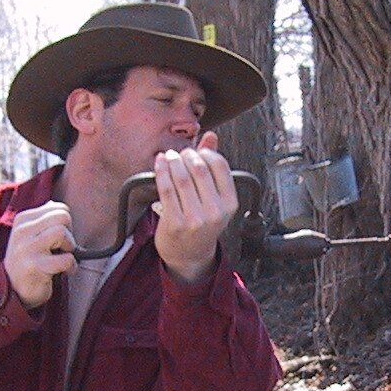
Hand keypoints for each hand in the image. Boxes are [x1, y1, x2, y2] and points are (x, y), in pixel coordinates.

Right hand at [3, 201, 75, 308]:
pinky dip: (71, 266)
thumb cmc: (28, 261)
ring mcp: (27, 248)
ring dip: (70, 248)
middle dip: (70, 233)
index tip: (60, 238)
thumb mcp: (30, 235)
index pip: (58, 207)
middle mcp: (23, 231)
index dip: (66, 223)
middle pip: (62, 217)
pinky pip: (65, 259)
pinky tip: (65, 271)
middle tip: (64, 247)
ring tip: (64, 257)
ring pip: (62, 233)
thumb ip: (42, 220)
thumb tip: (55, 204)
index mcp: (23, 220)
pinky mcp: (35, 266)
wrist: (13, 289)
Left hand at [152, 131, 236, 284]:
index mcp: (230, 203)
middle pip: (199, 169)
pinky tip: (160, 163)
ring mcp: (195, 218)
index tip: (196, 151)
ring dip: (173, 161)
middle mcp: (215, 212)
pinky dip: (161, 171)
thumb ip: (213, 166)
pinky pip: (166, 188)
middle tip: (180, 153)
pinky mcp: (175, 222)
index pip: (220, 165)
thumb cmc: (201, 222)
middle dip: (186, 155)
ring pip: (181, 177)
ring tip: (169, 157)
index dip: (205, 152)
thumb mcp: (214, 197)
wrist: (188, 254)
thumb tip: (210, 136)